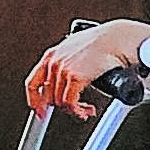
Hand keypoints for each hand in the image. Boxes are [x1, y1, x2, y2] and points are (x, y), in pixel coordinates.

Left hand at [28, 20, 149, 112]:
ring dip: (74, 110)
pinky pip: (70, 103)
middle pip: (48, 96)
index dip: (34, 100)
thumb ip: (67, 63)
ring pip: (60, 102)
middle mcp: (54, 61)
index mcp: (51, 55)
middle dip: (61, 107)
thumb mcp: (76, 49)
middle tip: (74, 110)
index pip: (32, 83)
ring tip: (86, 109)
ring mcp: (63, 69)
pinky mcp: (75, 77)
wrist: (117, 38)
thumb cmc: (103, 42)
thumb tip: (66, 82)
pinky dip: (79, 111)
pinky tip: (88, 110)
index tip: (39, 111)